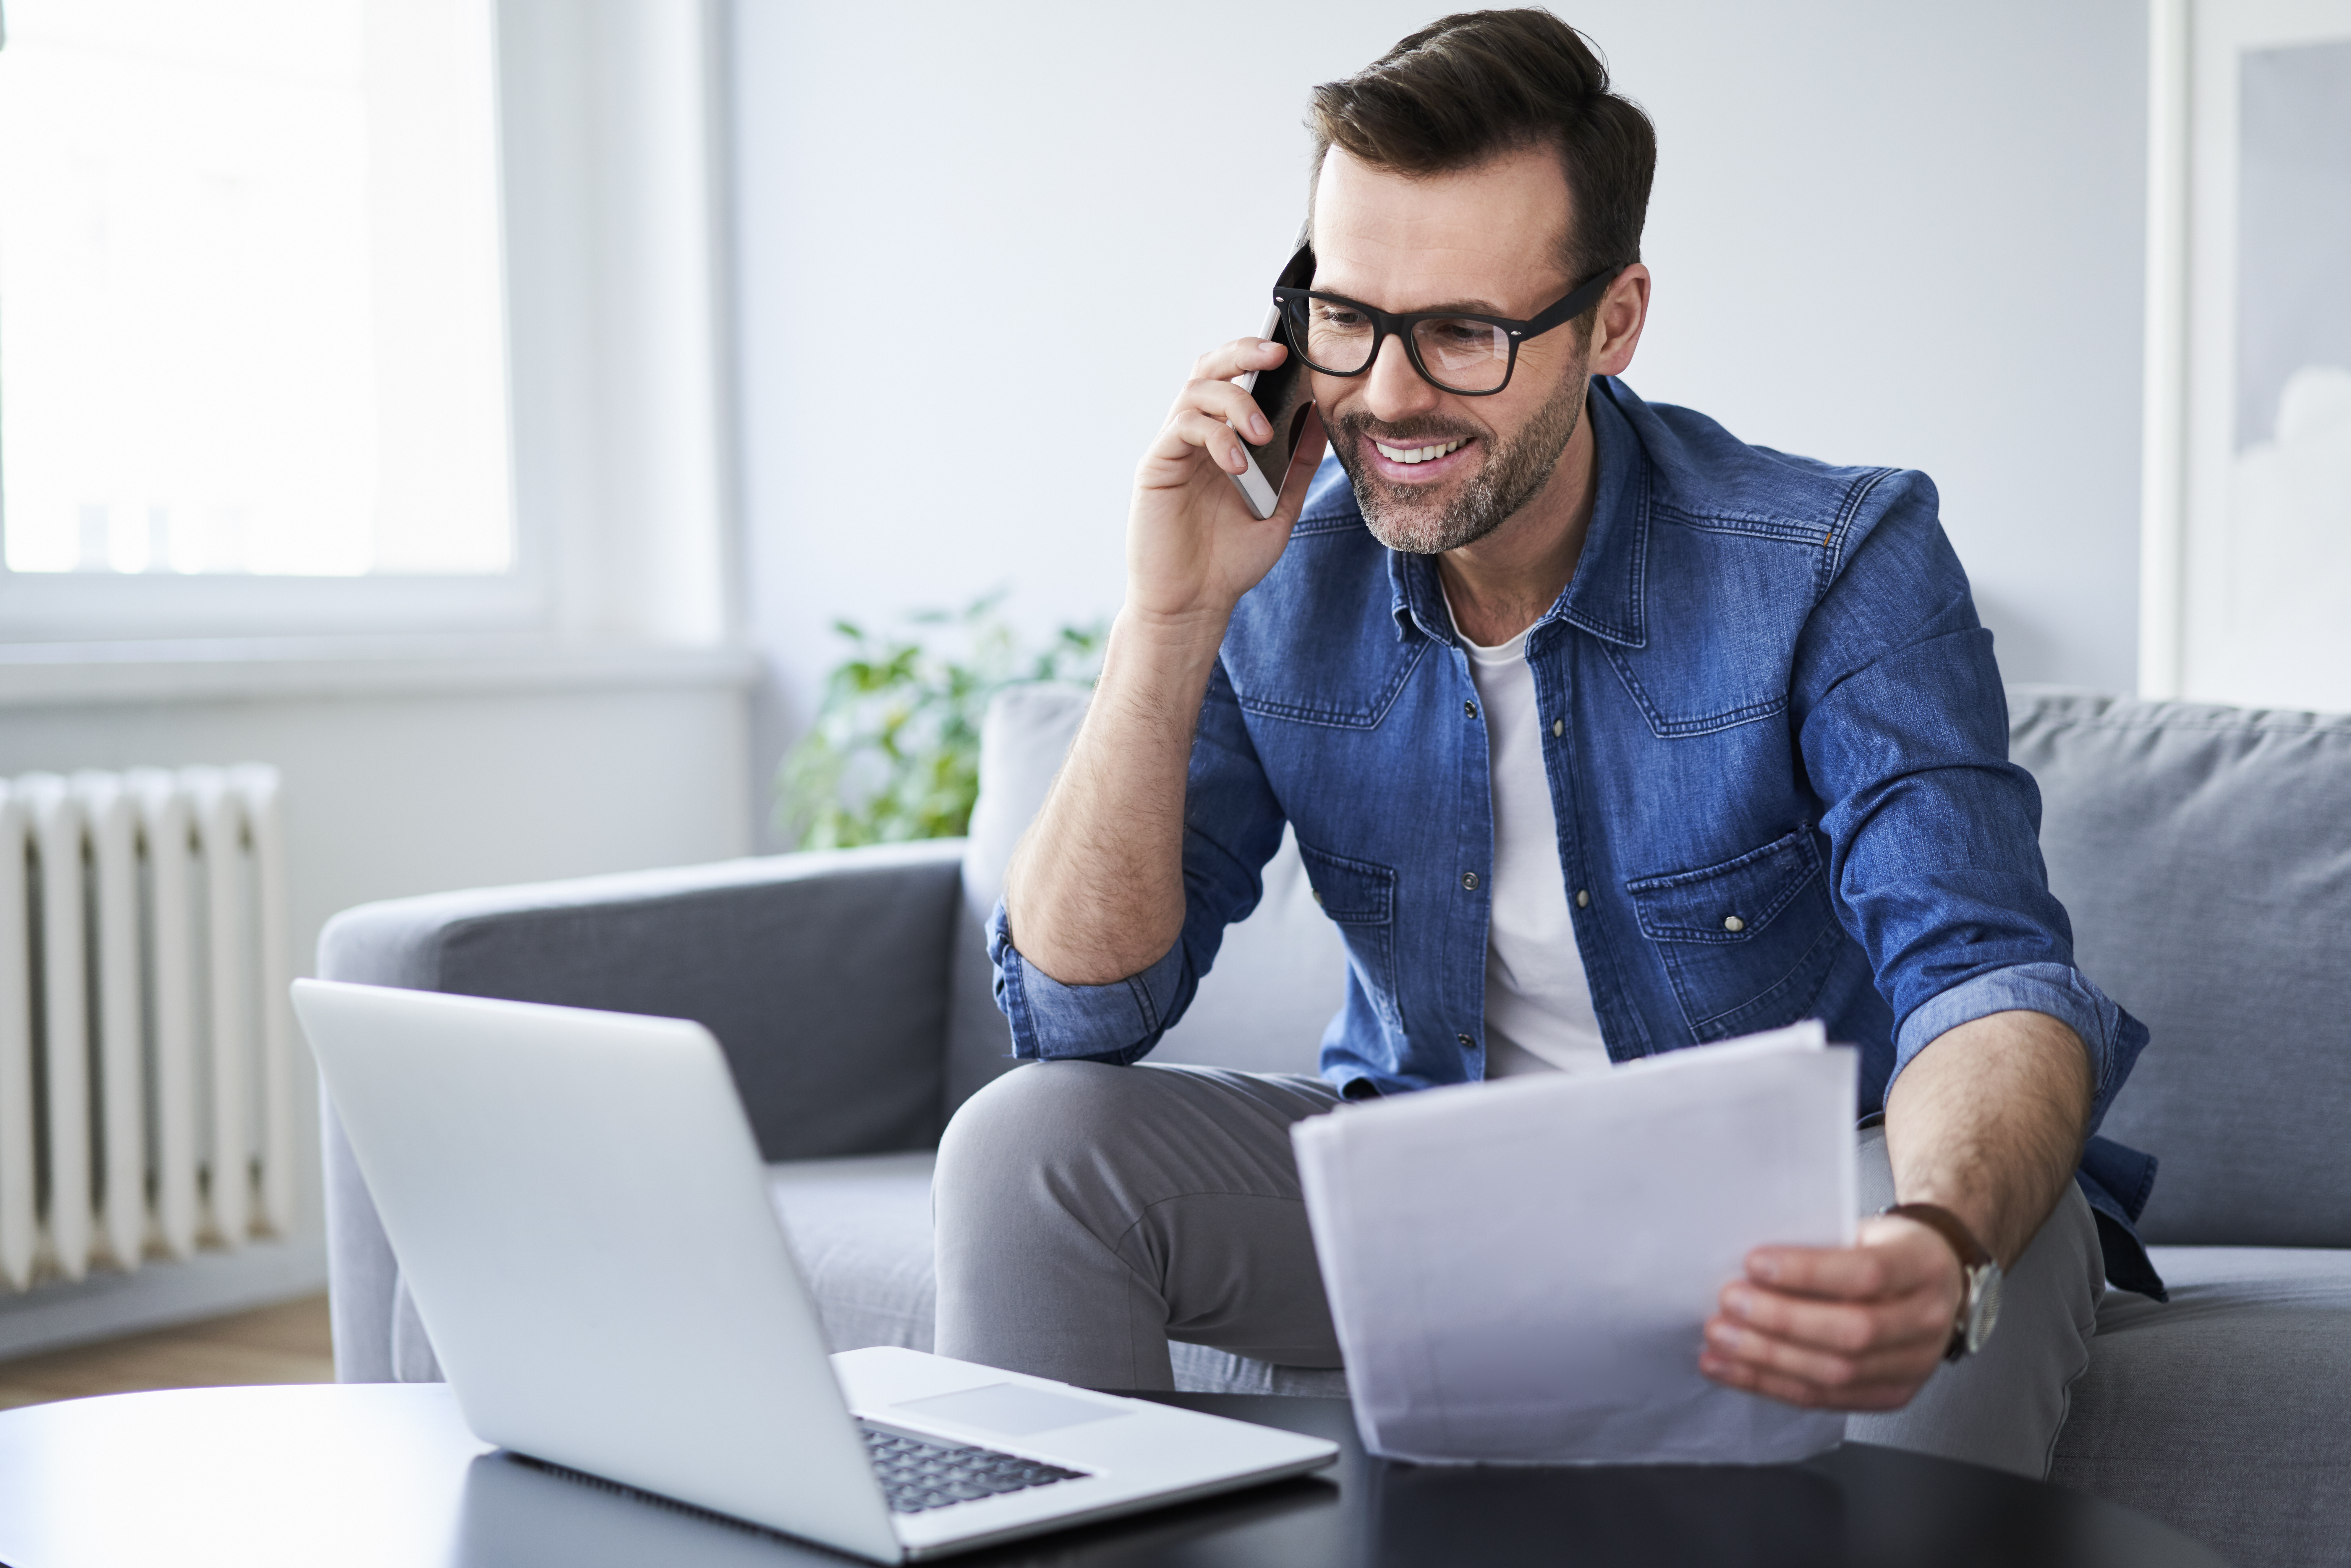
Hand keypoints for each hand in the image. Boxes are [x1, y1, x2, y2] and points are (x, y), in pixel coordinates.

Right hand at [1127, 338, 1327, 635]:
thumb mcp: (1281, 507)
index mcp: (1223, 440)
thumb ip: (1298, 464)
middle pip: (1209, 368)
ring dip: (1235, 402)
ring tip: (1262, 435)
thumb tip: (1322, 417)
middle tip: (1277, 354)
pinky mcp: (1155, 467)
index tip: (1295, 350)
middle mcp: (1195, 437)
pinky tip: (1238, 466)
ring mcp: (1173, 450)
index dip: (1259, 355)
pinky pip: (1182, 428)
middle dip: (1242, 351)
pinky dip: (1215, 436)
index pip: (1237, 379)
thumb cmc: (1229, 560)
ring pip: (1195, 390)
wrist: (1193, 604)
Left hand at [1698, 1214, 1962, 1410]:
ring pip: (1837, 1373)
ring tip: (1720, 1338)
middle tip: (1729, 1303)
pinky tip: (1731, 1369)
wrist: (1935, 1281)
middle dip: (1780, 1321)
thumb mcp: (1865, 1230)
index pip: (1868, 1273)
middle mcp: (1927, 1320)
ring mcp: (1914, 1365)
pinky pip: (1826, 1399)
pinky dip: (1770, 1385)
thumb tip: (1748, 1263)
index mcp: (1922, 1266)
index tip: (1754, 1262)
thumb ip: (1819, 1244)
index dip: (1808, 1271)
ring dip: (1767, 1359)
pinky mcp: (1892, 1395)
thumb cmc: (1888, 1250)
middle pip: (1852, 1331)